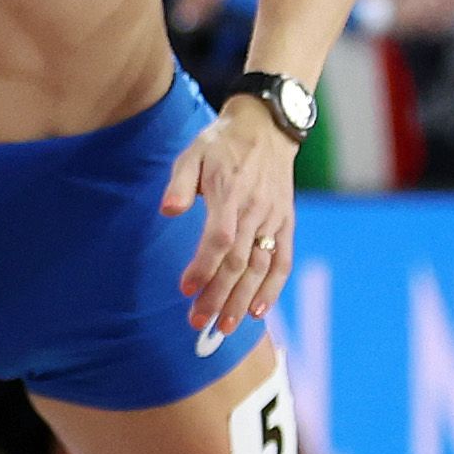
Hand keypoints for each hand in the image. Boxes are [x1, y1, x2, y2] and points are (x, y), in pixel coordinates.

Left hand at [162, 103, 299, 344]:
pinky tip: (258, 311)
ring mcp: (274, 218)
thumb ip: (180, 183)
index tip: (185, 289)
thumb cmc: (222, 142)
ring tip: (225, 326)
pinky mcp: (286, 222)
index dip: (203, 267)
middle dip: (218, 295)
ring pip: (260, 267)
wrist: (267, 126)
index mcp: (230, 192)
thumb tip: (167, 210)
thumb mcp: (192, 152)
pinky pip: (282, 260)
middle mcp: (256, 209)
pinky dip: (272, 288)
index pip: (219, 239)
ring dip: (243, 299)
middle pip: (239, 262)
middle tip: (198, 322)